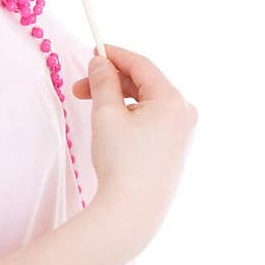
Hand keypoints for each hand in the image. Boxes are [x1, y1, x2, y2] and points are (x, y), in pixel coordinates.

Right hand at [72, 42, 197, 264]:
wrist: (132, 212)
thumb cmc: (121, 162)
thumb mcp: (106, 115)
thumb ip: (103, 82)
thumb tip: (100, 63)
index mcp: (173, 100)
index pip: (142, 65)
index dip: (115, 55)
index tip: (92, 52)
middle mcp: (185, 113)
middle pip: (145, 83)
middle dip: (112, 82)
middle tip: (80, 89)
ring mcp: (183, 133)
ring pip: (148, 102)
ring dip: (119, 99)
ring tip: (92, 109)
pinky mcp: (176, 149)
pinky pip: (153, 120)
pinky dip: (131, 115)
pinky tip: (112, 125)